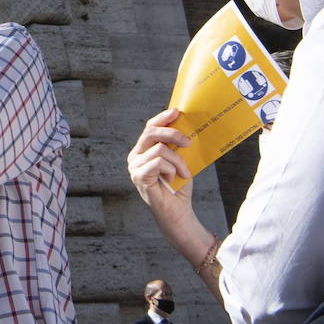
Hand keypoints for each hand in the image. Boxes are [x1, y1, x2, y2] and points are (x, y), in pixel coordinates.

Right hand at [127, 107, 196, 227]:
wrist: (178, 212)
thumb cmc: (179, 186)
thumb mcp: (180, 159)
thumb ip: (177, 144)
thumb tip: (186, 124)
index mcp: (143, 150)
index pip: (150, 127)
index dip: (163, 117)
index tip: (177, 111)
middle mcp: (135, 156)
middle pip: (151, 132)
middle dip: (172, 133)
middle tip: (188, 142)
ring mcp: (134, 166)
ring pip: (159, 148)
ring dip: (177, 160)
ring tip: (184, 172)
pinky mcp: (138, 177)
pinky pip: (158, 162)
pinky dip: (171, 169)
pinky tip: (173, 178)